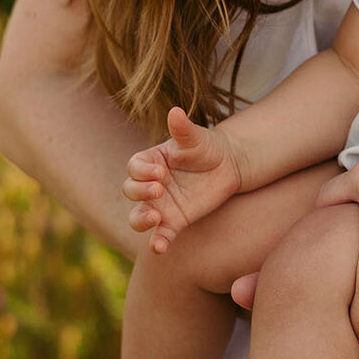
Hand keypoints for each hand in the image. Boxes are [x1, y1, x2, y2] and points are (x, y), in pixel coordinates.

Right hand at [123, 106, 244, 252]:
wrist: (228, 165)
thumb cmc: (207, 146)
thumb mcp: (196, 137)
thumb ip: (183, 128)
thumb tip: (175, 111)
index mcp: (151, 161)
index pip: (135, 167)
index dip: (142, 172)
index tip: (160, 172)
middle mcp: (150, 184)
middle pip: (130, 191)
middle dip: (139, 192)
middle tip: (159, 190)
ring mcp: (160, 205)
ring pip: (138, 216)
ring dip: (141, 220)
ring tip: (155, 219)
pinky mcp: (174, 222)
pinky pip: (161, 235)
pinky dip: (158, 243)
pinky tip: (160, 248)